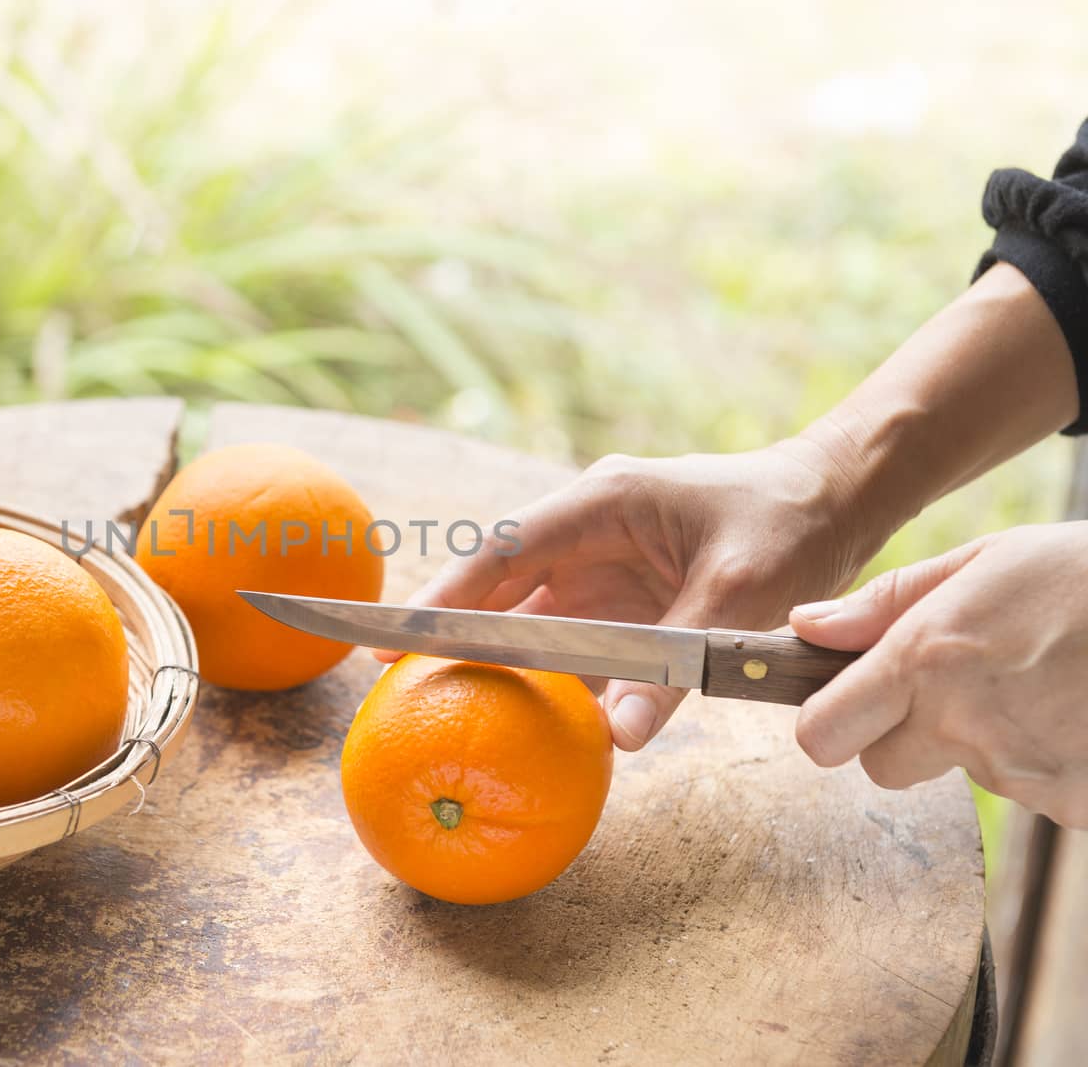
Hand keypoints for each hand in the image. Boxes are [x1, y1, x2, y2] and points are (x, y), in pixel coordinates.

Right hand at [384, 441, 887, 748]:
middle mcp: (589, 530)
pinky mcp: (625, 597)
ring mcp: (603, 564)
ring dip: (503, 660)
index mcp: (602, 504)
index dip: (446, 595)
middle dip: (454, 630)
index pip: (502, 551)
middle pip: (501, 586)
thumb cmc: (791, 525)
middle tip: (395, 678)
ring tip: (450, 706)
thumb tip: (616, 735)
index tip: (400, 637)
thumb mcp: (741, 593)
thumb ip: (675, 663)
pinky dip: (556, 677)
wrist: (837, 499)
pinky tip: (536, 718)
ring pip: (532, 618)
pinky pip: (576, 642)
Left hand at [791, 523, 1087, 827]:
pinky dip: (1044, 763)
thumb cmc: (1086, 577)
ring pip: (961, 775)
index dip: (826, 724)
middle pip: (881, 768)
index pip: (822, 735)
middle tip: (953, 690)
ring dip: (983, 742)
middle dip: (900, 737)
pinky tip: (1074, 715)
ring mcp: (1022, 773)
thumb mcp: (985, 562)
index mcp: (926, 661)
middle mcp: (964, 725)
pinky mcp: (1073, 806)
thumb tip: (805, 627)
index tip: (843, 706)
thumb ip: (885, 603)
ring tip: (1038, 686)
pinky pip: (1030, 793)